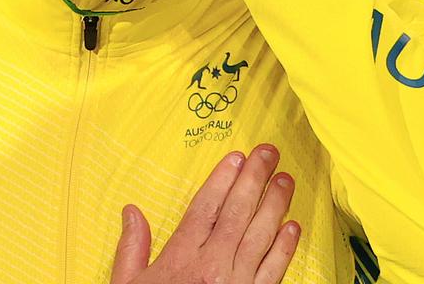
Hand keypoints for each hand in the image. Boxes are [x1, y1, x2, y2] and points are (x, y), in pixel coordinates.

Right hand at [110, 145, 299, 283]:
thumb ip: (131, 248)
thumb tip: (131, 212)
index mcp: (181, 257)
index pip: (206, 207)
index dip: (223, 179)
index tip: (236, 158)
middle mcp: (212, 266)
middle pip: (238, 212)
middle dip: (255, 179)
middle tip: (269, 153)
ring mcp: (236, 283)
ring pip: (260, 235)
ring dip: (275, 205)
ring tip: (286, 180)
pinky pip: (273, 270)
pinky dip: (285, 248)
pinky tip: (292, 227)